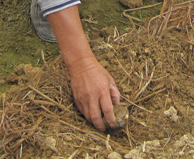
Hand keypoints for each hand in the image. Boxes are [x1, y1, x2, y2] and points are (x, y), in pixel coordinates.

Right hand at [47, 5, 121, 129]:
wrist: (81, 65)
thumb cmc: (97, 71)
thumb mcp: (110, 80)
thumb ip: (115, 93)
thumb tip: (117, 105)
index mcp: (102, 90)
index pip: (108, 110)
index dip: (111, 119)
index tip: (114, 123)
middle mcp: (92, 96)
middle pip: (96, 117)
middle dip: (101, 126)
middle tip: (105, 128)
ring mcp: (83, 98)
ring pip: (88, 116)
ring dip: (94, 122)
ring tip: (99, 124)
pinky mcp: (76, 99)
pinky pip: (82, 111)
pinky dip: (87, 116)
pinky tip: (91, 116)